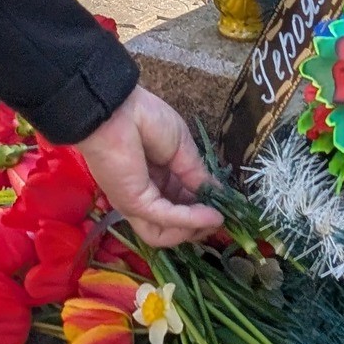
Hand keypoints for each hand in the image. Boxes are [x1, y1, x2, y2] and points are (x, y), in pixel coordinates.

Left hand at [77, 87, 222, 247]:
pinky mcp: (134, 203)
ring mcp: (136, 202)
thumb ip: (197, 175)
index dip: (201, 210)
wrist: (120, 109)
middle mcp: (145, 195)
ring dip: (192, 231)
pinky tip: (212, 215)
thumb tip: (217, 195)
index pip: (179, 205)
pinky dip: (191, 220)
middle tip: (218, 219)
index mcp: (156, 178)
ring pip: (163, 234)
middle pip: (170, 226)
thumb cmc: (148, 120)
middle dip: (197, 227)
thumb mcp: (183, 147)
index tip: (223, 208)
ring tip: (213, 219)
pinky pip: (165, 219)